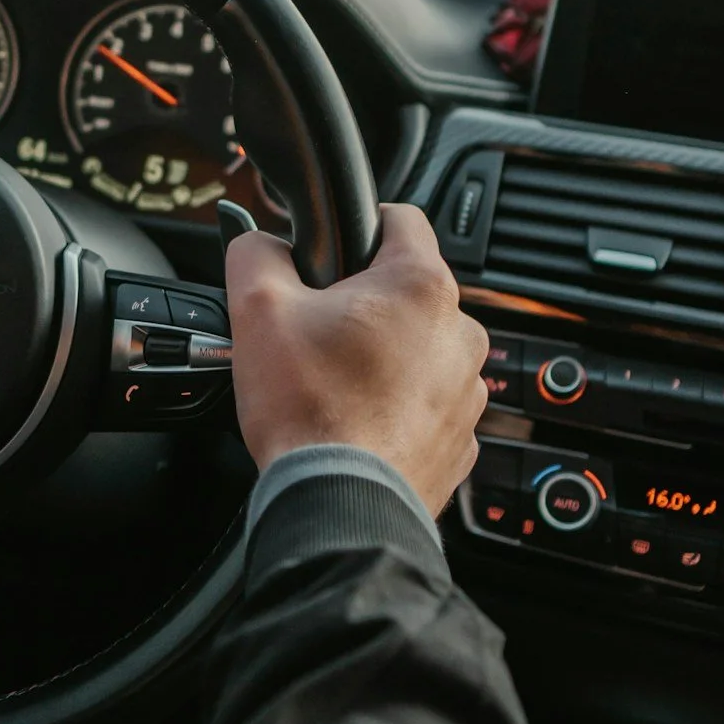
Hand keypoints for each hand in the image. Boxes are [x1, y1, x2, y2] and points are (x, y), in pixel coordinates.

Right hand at [224, 203, 488, 513]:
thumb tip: (259, 241)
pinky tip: (357, 421)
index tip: (334, 251)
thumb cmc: (310, 410)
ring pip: (421, 349)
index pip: (402, 218)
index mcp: (421, 286)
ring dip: (385, 357)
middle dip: (365, 304)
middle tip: (317, 332)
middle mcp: (460, 333)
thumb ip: (256, 252)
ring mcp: (467, 390)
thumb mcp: (257, 308)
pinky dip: (397, 406)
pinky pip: (427, 403)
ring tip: (335, 384)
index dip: (360, 224)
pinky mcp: (461, 439)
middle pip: (408, 292)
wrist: (340, 505)